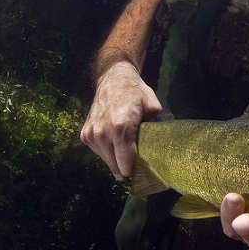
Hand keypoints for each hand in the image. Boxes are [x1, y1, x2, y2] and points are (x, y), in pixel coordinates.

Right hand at [80, 61, 161, 180]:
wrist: (113, 79)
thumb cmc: (136, 93)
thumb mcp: (153, 107)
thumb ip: (157, 129)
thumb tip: (164, 147)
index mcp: (121, 128)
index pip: (126, 164)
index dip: (136, 170)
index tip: (144, 169)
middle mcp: (102, 134)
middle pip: (116, 167)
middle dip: (128, 167)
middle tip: (138, 159)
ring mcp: (91, 135)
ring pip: (107, 162)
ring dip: (117, 160)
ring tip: (126, 146)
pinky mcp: (84, 135)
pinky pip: (99, 153)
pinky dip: (108, 152)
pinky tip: (116, 140)